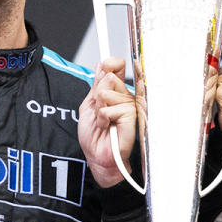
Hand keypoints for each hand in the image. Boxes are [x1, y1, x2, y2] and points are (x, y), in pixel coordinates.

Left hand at [78, 58, 135, 186]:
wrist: (98, 157)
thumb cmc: (96, 137)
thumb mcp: (89, 106)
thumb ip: (96, 86)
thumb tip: (101, 66)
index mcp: (117, 92)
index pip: (117, 66)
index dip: (110, 64)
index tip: (104, 67)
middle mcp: (127, 96)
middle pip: (110, 78)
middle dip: (97, 96)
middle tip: (100, 112)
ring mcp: (131, 105)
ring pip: (107, 93)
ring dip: (99, 110)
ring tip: (104, 122)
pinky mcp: (132, 116)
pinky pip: (108, 108)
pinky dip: (102, 119)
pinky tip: (108, 127)